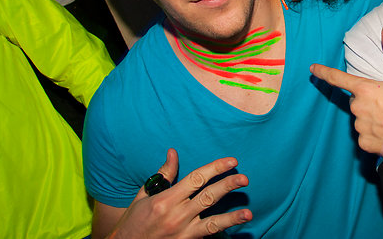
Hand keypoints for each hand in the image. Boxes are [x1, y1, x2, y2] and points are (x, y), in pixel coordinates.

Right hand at [109, 149, 251, 238]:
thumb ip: (163, 174)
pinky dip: (219, 231)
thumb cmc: (134, 220)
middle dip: (227, 186)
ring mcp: (182, 232)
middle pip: (207, 197)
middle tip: (244, 178)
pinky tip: (233, 227)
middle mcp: (175, 215)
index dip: (215, 168)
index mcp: (165, 199)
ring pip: (212, 222)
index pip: (196, 179)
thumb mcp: (144, 194)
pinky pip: (206, 236)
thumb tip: (173, 152)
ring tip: (248, 213)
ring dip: (231, 217)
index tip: (231, 161)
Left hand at [310, 26, 382, 160]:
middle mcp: (359, 109)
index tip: (313, 68)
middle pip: (357, 101)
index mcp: (366, 90)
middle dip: (368, 100)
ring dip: (372, 118)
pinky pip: (366, 136)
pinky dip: (375, 134)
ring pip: (361, 119)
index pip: (338, 79)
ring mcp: (362, 128)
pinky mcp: (367, 144)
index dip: (324, 72)